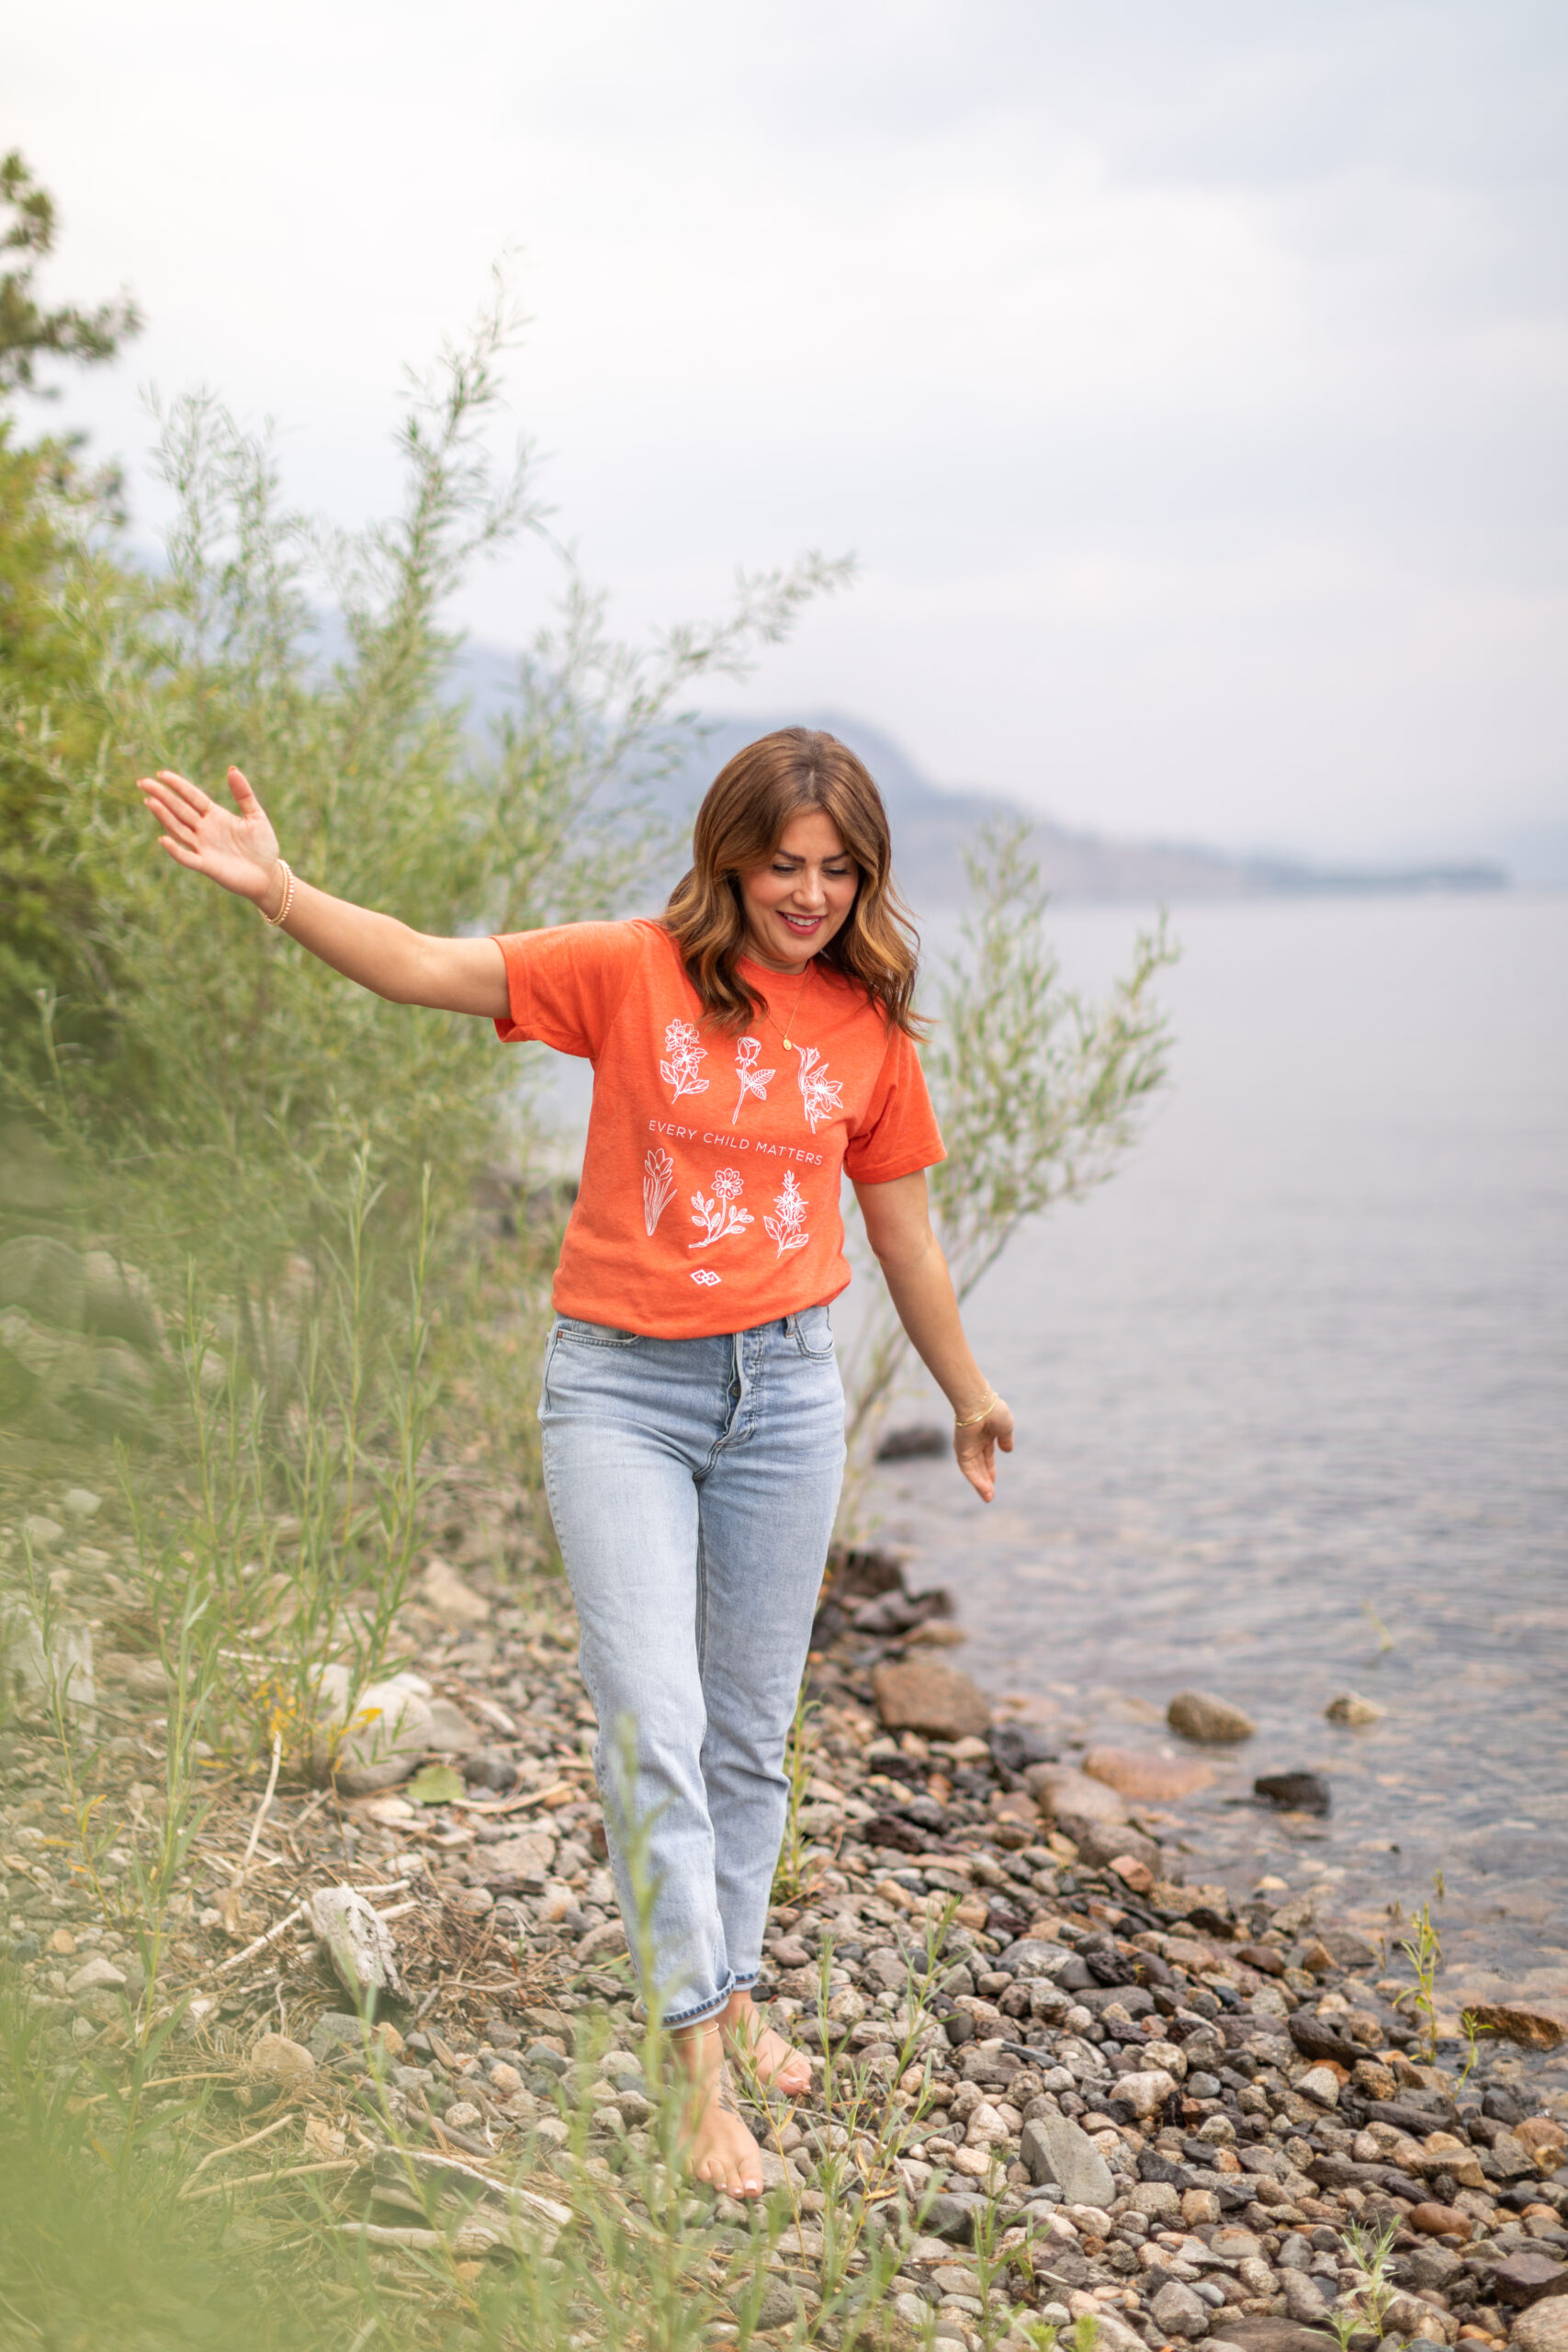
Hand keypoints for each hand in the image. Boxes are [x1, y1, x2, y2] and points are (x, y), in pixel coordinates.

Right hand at [137, 766, 280, 904]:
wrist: (268, 876)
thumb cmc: (263, 846)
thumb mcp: (256, 816)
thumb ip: (244, 795)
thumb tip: (232, 769)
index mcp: (214, 815)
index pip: (192, 797)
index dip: (178, 786)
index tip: (162, 774)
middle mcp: (204, 829)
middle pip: (179, 810)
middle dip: (162, 796)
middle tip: (143, 782)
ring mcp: (203, 847)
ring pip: (178, 829)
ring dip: (164, 817)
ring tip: (150, 802)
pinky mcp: (206, 866)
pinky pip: (187, 857)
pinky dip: (175, 850)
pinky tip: (163, 839)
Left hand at [954, 1396, 1013, 1503]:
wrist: (979, 1404)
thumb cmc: (993, 1411)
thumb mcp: (1006, 1427)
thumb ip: (1006, 1440)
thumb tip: (1008, 1450)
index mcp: (986, 1435)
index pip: (987, 1456)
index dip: (990, 1469)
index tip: (994, 1480)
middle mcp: (975, 1442)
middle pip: (979, 1466)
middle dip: (985, 1480)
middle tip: (990, 1495)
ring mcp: (967, 1447)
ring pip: (974, 1470)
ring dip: (981, 1484)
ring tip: (988, 1498)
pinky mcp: (961, 1451)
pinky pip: (969, 1469)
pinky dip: (976, 1480)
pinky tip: (984, 1489)